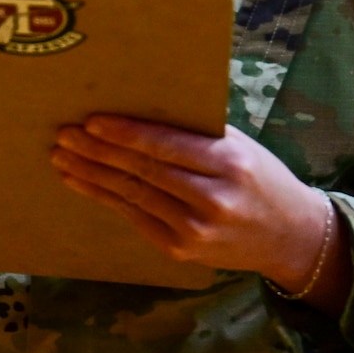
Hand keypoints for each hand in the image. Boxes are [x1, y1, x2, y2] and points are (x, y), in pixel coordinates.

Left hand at [52, 117, 351, 311]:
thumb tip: (136, 102)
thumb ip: (196, 131)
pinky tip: (80, 182)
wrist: (291, 236)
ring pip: (133, 195)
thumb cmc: (259, 176)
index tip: (92, 121)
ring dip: (91, 175)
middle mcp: (213, 199)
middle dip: (98, 152)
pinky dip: (104, 197)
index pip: (166, 146)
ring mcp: (196, 230)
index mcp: (229, 164)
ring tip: (62, 157)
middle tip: (64, 134)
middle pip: (143, 171)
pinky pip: (135, 217)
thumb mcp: (239, 146)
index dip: (126, 134)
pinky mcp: (183, 249)